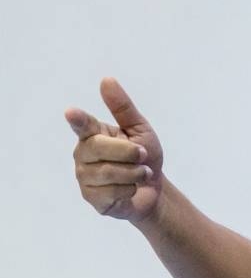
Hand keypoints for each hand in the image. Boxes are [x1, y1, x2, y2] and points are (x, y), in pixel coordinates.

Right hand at [65, 77, 163, 222]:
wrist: (153, 187)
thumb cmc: (144, 155)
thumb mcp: (140, 128)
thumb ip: (123, 107)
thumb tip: (106, 79)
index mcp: (93, 134)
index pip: (83, 125)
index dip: (78, 120)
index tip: (70, 112)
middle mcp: (83, 155)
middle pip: (100, 148)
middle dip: (129, 152)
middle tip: (143, 155)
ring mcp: (84, 178)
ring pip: (108, 172)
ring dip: (134, 172)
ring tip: (140, 173)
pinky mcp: (91, 198)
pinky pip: (112, 192)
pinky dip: (130, 189)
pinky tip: (130, 189)